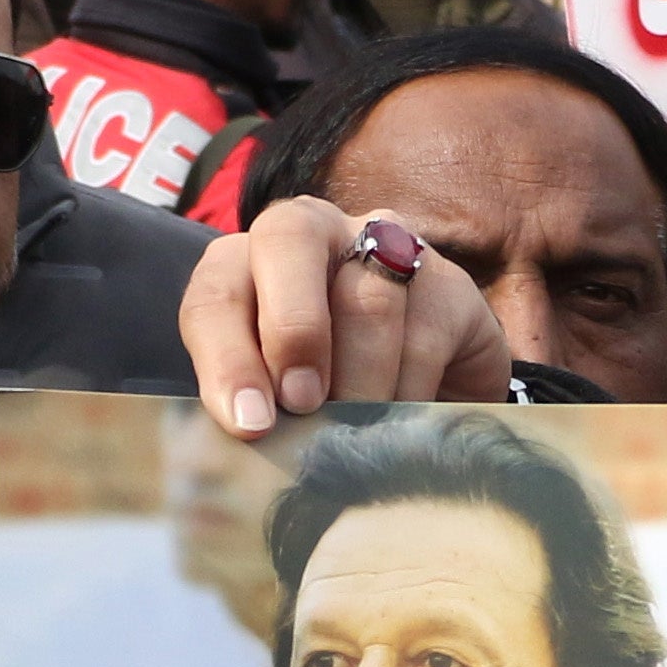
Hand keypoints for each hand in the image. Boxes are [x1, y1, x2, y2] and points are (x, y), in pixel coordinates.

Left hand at [175, 194, 515, 436]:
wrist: (425, 405)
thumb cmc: (324, 404)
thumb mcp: (276, 402)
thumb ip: (251, 405)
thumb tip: (249, 432)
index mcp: (247, 262)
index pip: (217, 291)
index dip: (227, 357)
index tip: (249, 423)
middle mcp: (315, 234)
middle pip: (290, 236)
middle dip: (293, 327)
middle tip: (303, 402)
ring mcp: (388, 247)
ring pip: (367, 295)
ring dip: (357, 378)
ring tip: (355, 432)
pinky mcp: (449, 284)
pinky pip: (425, 331)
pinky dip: (409, 389)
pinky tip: (403, 423)